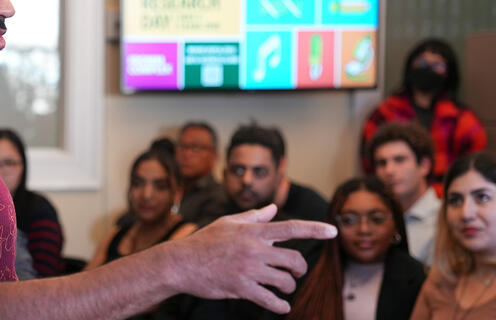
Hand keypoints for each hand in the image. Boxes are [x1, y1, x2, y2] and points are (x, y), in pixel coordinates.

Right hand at [168, 204, 336, 313]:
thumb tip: (272, 208)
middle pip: (294, 260)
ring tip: (284, 288)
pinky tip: (282, 306)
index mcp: (253, 231)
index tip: (333, 231)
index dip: (315, 229)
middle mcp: (254, 249)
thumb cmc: (204, 241)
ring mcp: (248, 270)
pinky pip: (270, 300)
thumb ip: (254, 217)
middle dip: (299, 268)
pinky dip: (280, 306)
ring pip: (285, 281)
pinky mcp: (241, 288)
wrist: (181, 263)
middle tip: (295, 272)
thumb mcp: (228, 223)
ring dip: (288, 286)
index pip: (291, 228)